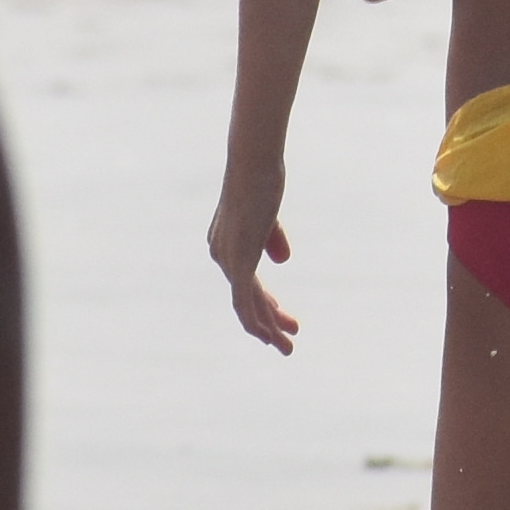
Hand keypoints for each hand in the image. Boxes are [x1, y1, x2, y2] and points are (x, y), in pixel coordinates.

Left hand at [208, 181, 297, 352]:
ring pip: (246, 306)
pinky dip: (256, 321)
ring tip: (286, 348)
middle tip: (288, 339)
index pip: (246, 283)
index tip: (285, 317)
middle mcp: (221, 255)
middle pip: (246, 299)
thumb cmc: (262, 177)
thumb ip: (272, 238)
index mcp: (225, 243)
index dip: (267, 303)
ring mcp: (228, 259)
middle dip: (269, 321)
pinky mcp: (238, 261)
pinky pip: (245, 302)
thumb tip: (283, 262)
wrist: (254, 161)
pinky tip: (268, 336)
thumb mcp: (268, 213)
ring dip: (266, 329)